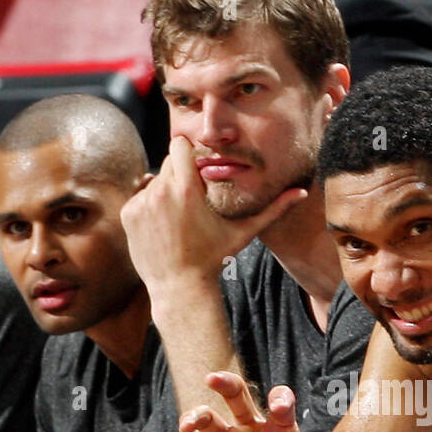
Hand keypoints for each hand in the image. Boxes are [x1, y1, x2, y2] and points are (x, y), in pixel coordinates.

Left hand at [120, 135, 306, 290]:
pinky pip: (141, 197)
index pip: (180, 145)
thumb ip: (272, 209)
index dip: (190, 155)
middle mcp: (160, 191)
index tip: (199, 171)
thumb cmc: (214, 258)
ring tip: (180, 219)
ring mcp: (142, 202)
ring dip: (167, 191)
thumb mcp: (243, 233)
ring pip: (155, 180)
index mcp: (187, 190)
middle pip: (168, 162)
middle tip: (194, 200)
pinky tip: (165, 228)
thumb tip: (302, 192)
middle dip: (181, 174)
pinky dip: (151, 206)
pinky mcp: (129, 213)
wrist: (180, 286)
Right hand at [178, 371, 323, 431]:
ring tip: (185, 426)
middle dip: (225, 384)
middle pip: (236, 397)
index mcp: (280, 430)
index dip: (281, 399)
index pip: (281, 403)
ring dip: (195, 417)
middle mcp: (251, 431)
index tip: (279, 407)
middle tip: (212, 378)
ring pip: (208, 422)